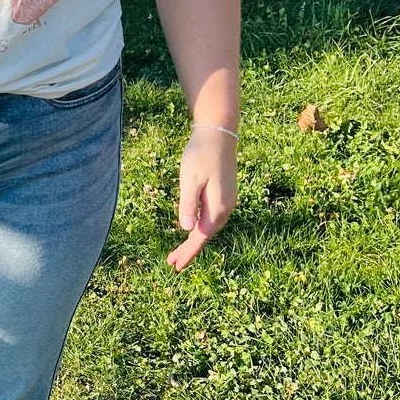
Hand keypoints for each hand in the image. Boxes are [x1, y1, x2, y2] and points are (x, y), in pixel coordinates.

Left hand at [167, 123, 237, 271]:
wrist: (218, 134)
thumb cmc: (200, 154)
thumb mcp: (190, 179)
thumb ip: (188, 204)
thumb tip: (186, 229)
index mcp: (218, 207)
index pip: (200, 237)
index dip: (188, 252)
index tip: (175, 265)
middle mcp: (226, 207)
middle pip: (205, 235)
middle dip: (189, 249)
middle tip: (172, 263)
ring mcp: (228, 201)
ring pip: (209, 227)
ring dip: (194, 240)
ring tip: (178, 252)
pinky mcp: (225, 195)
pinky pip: (211, 218)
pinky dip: (200, 227)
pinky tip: (191, 230)